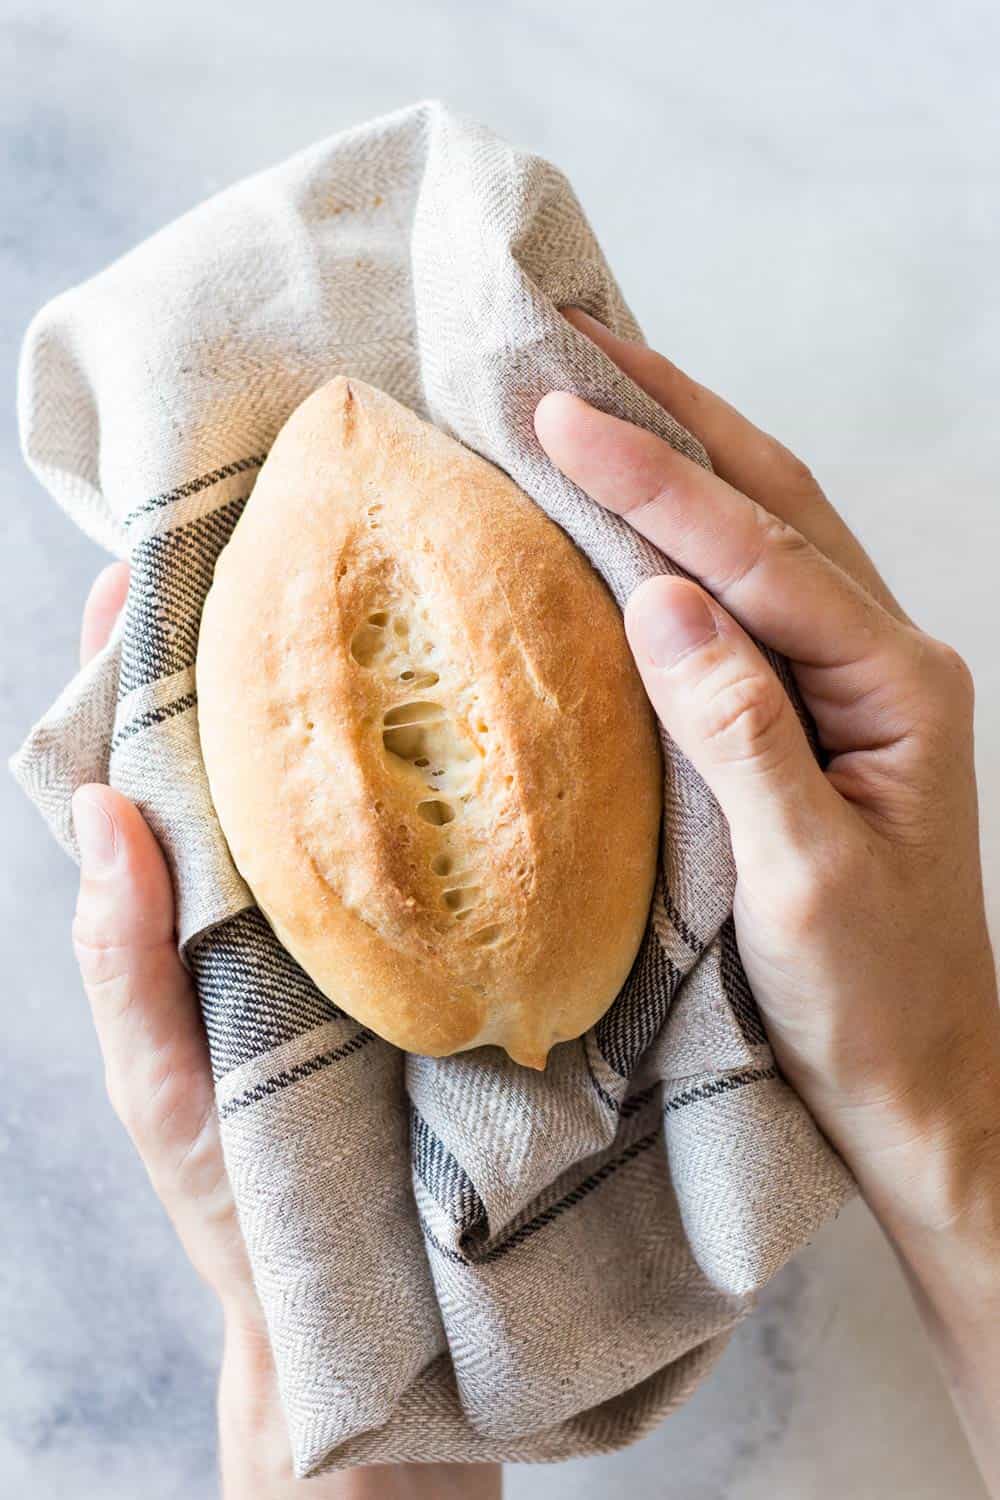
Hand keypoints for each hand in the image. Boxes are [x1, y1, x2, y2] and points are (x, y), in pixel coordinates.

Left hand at [71, 563, 499, 1499]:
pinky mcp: (436, 937)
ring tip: (382, 581)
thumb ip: (124, 965)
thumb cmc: (237, 1194)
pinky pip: (435, 839)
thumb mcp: (164, 1084)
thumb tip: (102, 813)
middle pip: (255, 739)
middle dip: (260, 637)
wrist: (363, 1295)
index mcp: (195, 907)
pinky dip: (444, 765)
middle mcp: (277, 886)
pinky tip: (477, 703)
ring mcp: (358, 907)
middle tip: (284, 531)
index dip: (138, 664)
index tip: (141, 569)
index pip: (153, 759)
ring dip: (358, 681)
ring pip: (348, 773)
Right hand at [536, 309, 999, 1490]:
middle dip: (672, 412)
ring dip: (683, 446)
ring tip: (596, 379)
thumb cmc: (867, 996)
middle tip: (570, 337)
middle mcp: (887, 656)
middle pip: (775, 500)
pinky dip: (688, 524)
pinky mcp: (816, 704)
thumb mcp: (804, 880)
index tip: (554, 412)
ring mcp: (856, 675)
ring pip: (767, 527)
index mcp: (898, 685)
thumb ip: (740, 733)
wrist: (916, 1073)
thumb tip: (662, 599)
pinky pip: (751, 586)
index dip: (654, 482)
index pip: (759, 557)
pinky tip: (636, 501)